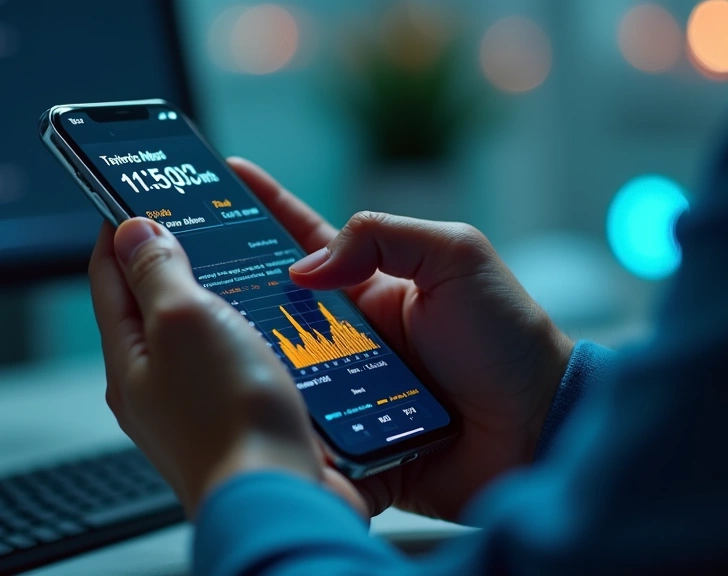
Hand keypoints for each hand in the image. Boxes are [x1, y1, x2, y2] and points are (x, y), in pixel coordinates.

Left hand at [89, 218, 366, 517]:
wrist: (280, 498)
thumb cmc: (230, 419)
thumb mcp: (185, 321)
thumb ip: (157, 272)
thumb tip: (132, 230)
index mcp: (129, 359)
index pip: (109, 275)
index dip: (119, 227)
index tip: (133, 192)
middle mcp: (157, 384)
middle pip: (153, 304)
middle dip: (173, 257)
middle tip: (195, 218)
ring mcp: (198, 405)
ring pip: (200, 332)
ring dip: (218, 294)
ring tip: (238, 261)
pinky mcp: (239, 419)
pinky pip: (236, 361)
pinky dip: (250, 332)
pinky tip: (274, 322)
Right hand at [228, 158, 573, 521]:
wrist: (541, 428)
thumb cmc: (509, 339)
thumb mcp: (455, 257)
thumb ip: (382, 238)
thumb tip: (304, 269)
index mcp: (372, 288)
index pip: (303, 241)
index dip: (263, 209)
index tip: (220, 178)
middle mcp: (351, 337)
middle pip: (275, 312)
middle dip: (232, 295)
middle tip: (187, 276)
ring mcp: (348, 391)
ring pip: (279, 374)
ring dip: (249, 363)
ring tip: (207, 348)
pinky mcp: (351, 444)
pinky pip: (304, 435)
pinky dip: (280, 428)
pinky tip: (246, 418)